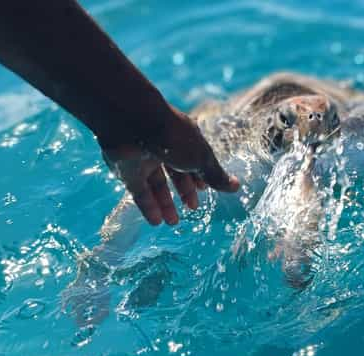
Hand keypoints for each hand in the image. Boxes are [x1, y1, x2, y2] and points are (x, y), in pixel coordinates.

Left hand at [102, 107, 239, 224]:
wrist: (134, 124)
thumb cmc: (174, 137)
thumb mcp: (201, 158)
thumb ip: (215, 176)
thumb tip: (236, 186)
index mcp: (185, 139)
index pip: (194, 159)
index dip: (200, 175)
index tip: (204, 189)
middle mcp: (164, 148)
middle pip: (175, 173)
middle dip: (184, 191)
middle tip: (191, 208)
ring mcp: (144, 158)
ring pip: (156, 185)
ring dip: (165, 204)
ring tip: (172, 222)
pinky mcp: (127, 169)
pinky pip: (139, 191)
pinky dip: (148, 206)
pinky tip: (156, 221)